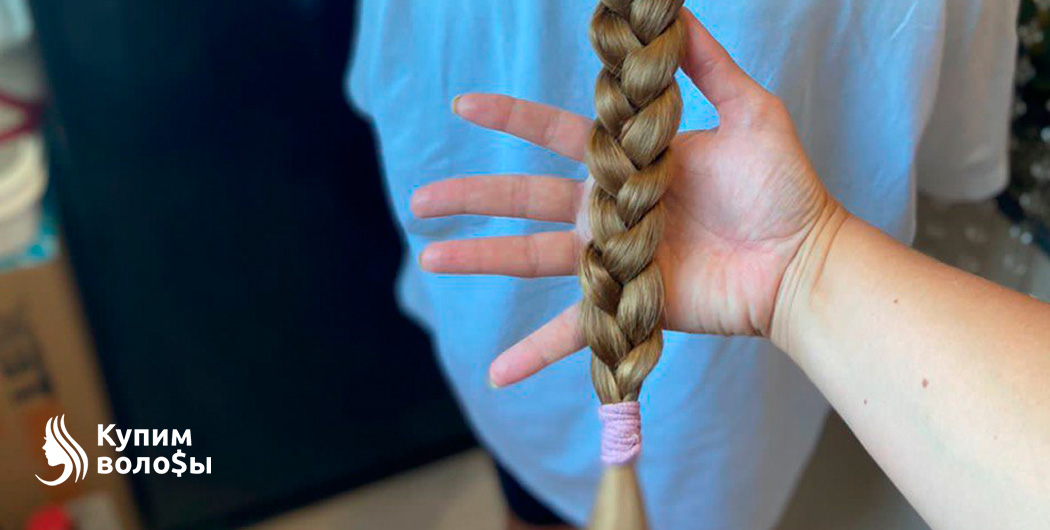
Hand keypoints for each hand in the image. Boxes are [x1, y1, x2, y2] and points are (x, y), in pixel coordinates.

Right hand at [411, 10, 837, 386]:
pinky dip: (536, 354)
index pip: (553, 134)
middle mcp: (610, 208)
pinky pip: (574, 333)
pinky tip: (497, 375)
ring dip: (480, 258)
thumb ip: (705, 64)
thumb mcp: (748, 110)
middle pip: (523, 197)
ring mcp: (613, 258)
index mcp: (628, 163)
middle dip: (470, 195)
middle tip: (418, 199)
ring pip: (531, 257)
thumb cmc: (782, 185)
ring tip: (429, 259)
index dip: (509, 119)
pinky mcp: (626, 304)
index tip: (463, 105)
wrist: (801, 258)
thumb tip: (672, 8)